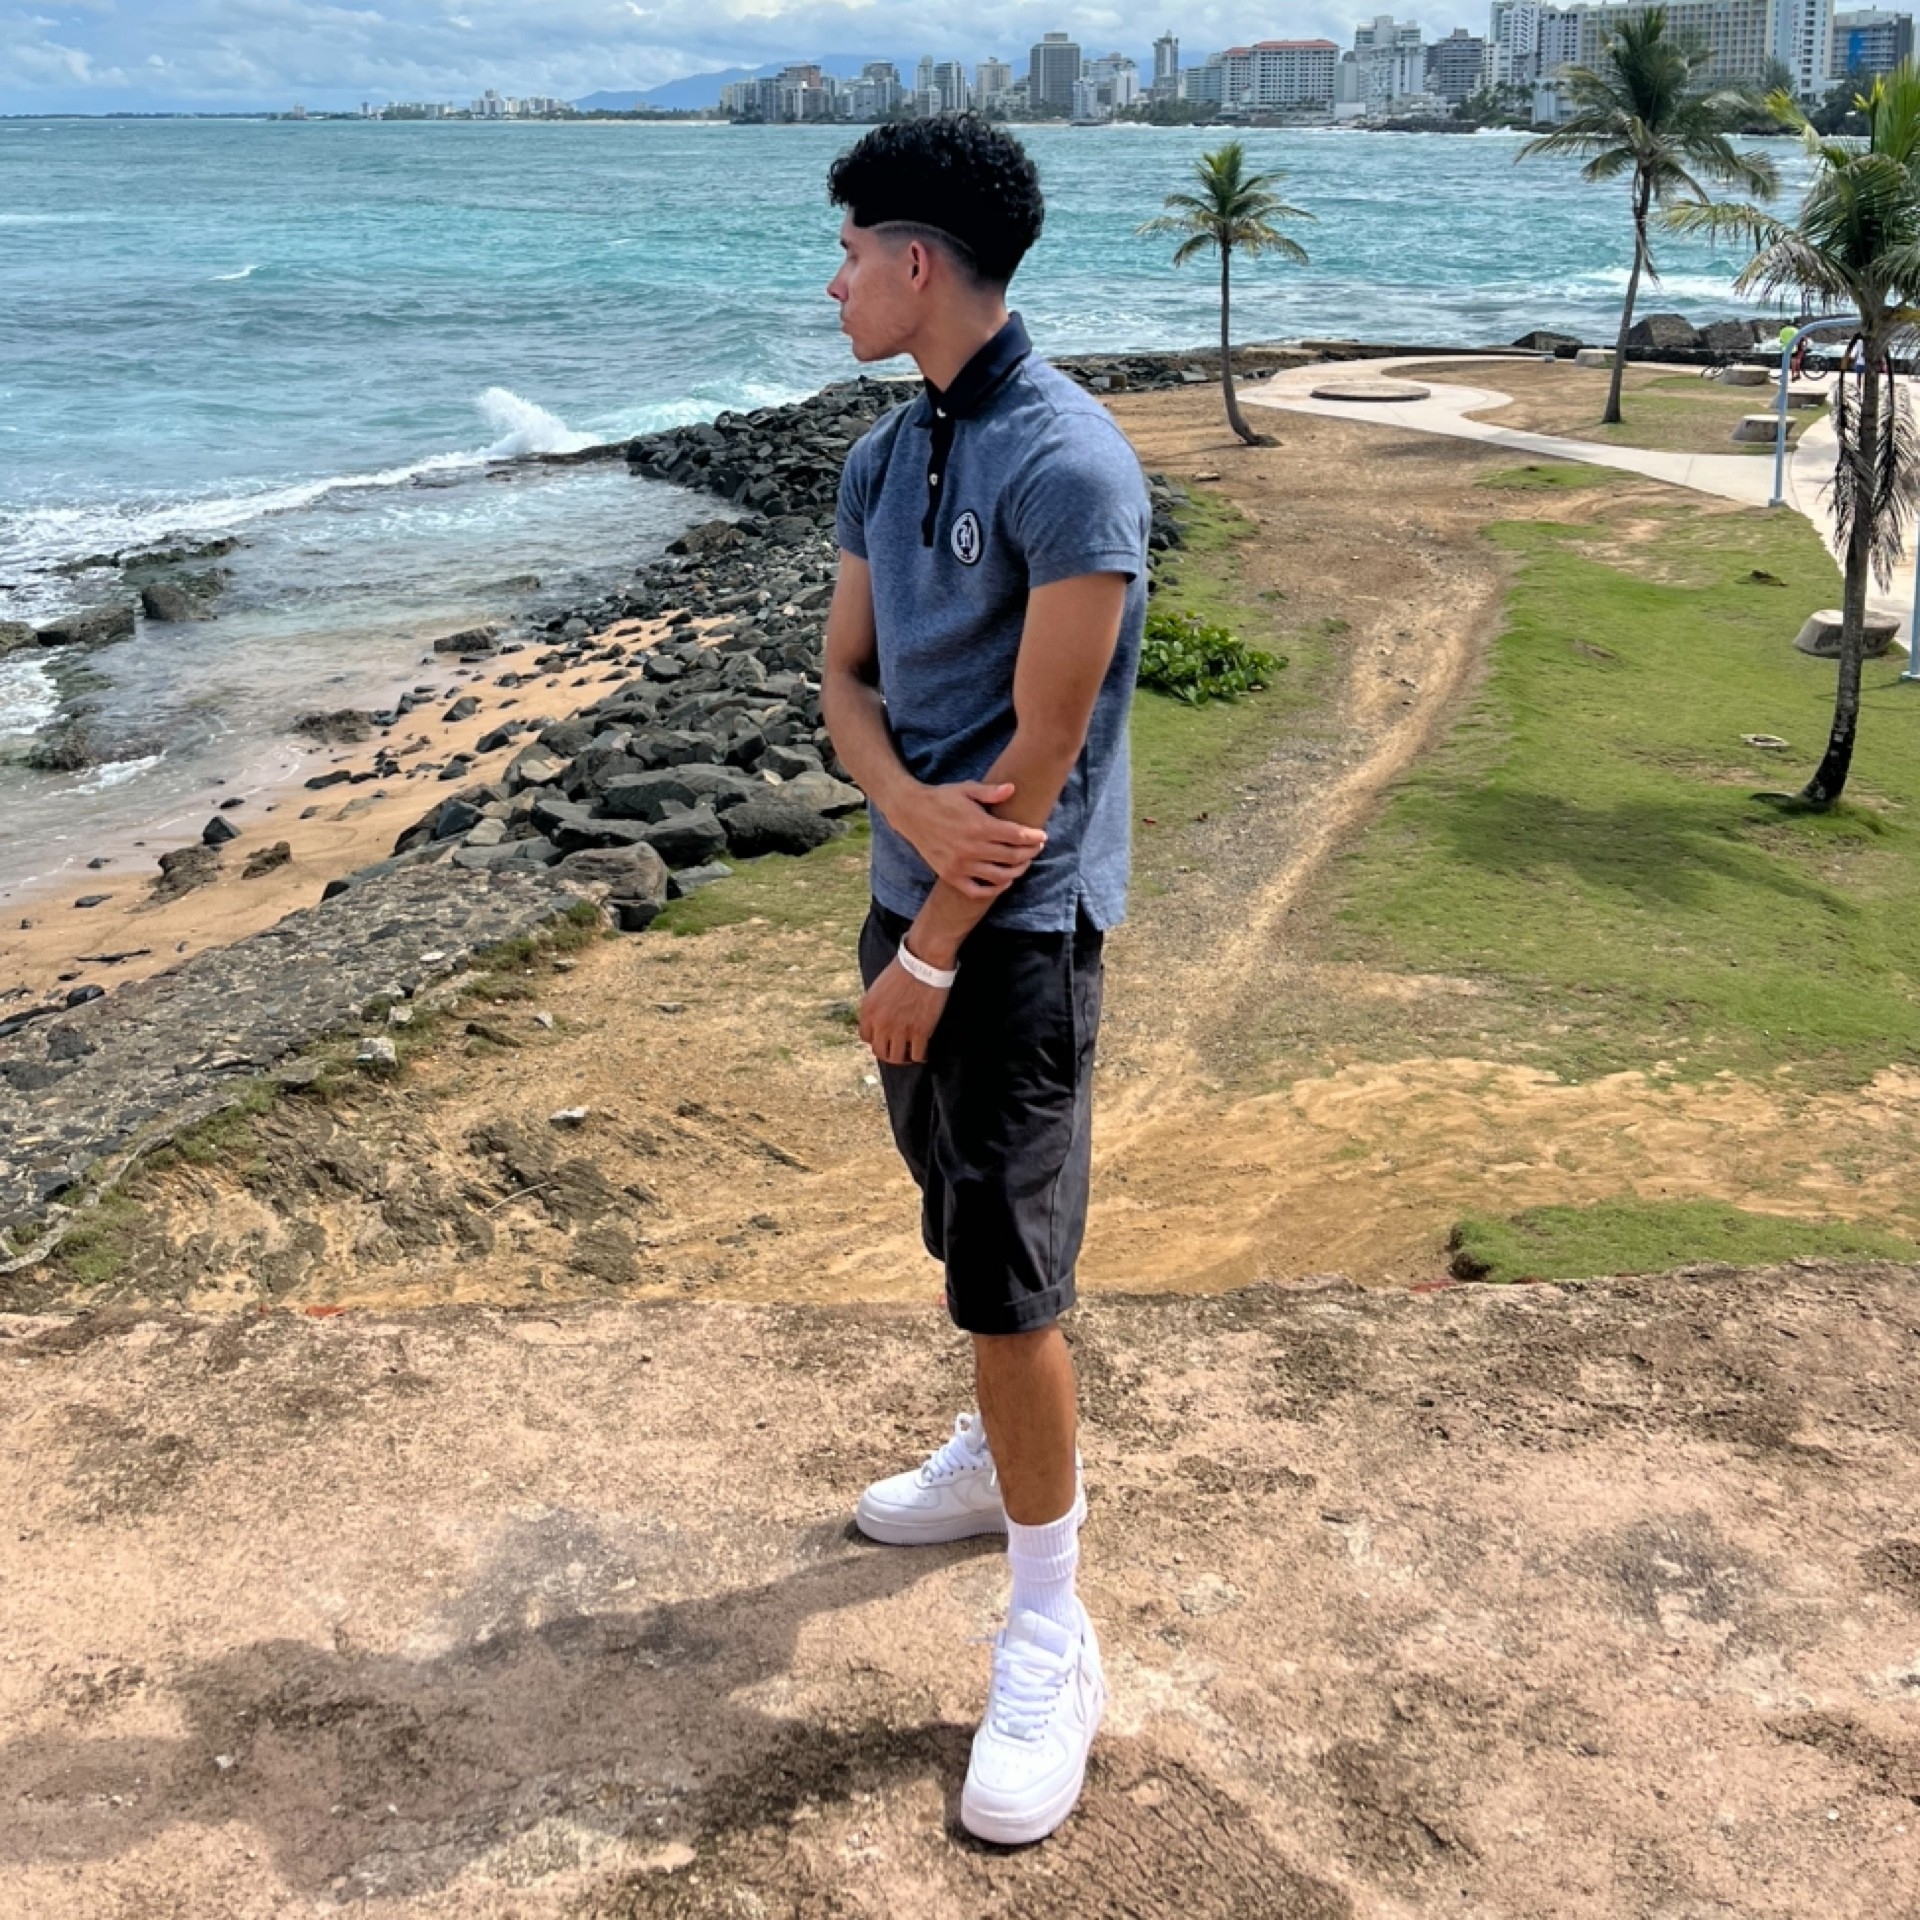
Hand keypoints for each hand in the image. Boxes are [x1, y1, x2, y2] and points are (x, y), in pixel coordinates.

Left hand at [859, 959, 950, 1065]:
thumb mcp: (878, 988)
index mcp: (868, 1010)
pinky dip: (921, 1057)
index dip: (877, 1039)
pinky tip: (924, 1052)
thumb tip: (879, 1022)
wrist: (924, 962)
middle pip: (880, 1052)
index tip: (886, 1038)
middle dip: (889, 1053)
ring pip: (897, 1058)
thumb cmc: (903, 969)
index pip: (866, 1037)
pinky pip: (917, 1055)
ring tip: (910, 1053)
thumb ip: (876, 1007)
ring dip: (904, 1058)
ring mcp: (900, 1029)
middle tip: (898, 1050)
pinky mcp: (920, 1031)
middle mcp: (881, 1022)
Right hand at [892, 781, 1045, 899]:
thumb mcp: (966, 789)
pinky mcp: (950, 876)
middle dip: (1030, 853)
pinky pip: (977, 891)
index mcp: (979, 825)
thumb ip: (991, 792)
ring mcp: (960, 865)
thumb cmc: (941, 799)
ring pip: (999, 876)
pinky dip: (994, 890)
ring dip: (1017, 871)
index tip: (1042, 836)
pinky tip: (1003, 881)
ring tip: (1023, 864)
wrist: (910, 813)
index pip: (1016, 836)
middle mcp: (972, 848)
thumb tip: (1013, 789)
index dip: (1033, 837)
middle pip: (1012, 857)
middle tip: (1036, 848)